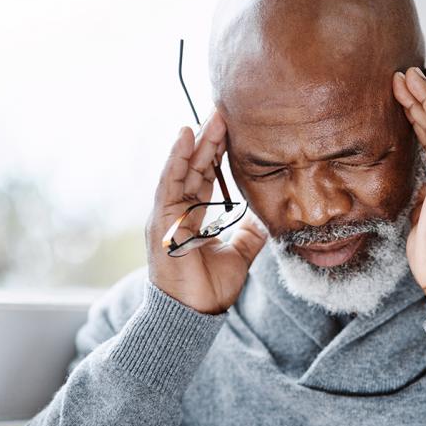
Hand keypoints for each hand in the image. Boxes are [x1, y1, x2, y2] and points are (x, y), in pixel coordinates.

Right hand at [146, 111, 266, 314]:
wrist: (195, 314)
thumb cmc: (209, 289)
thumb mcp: (239, 255)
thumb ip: (249, 234)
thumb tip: (264, 219)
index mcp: (194, 216)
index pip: (207, 175)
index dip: (218, 152)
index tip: (233, 128)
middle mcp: (178, 210)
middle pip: (195, 166)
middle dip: (210, 139)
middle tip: (225, 111)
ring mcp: (167, 213)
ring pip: (183, 168)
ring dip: (197, 141)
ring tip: (211, 116)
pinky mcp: (161, 219)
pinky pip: (169, 182)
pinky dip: (176, 158)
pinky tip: (185, 136)